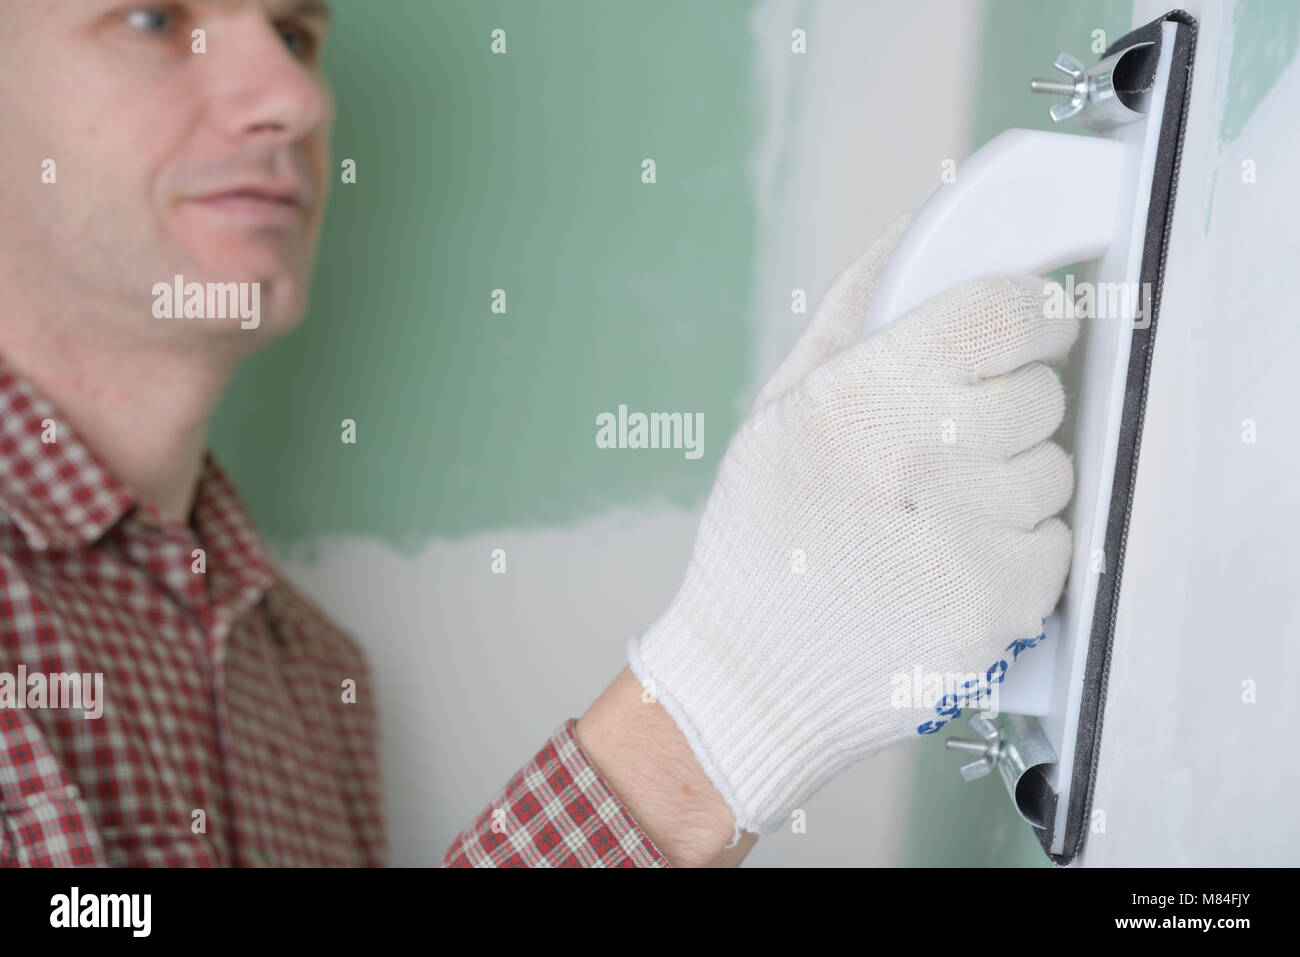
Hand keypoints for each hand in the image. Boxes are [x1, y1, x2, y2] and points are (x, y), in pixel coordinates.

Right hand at [626, 215, 1077, 839]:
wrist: (750, 677)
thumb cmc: (760, 535)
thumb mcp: (779, 407)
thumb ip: (853, 308)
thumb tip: (920, 229)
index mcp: (858, 401)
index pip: (1004, 312)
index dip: (1027, 312)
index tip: (1022, 328)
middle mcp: (918, 466)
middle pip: (1042, 389)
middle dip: (1010, 402)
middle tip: (952, 439)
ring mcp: (966, 543)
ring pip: (1054, 469)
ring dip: (1013, 479)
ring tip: (940, 512)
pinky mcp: (1000, 608)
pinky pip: (1056, 542)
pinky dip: (1018, 547)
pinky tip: (953, 561)